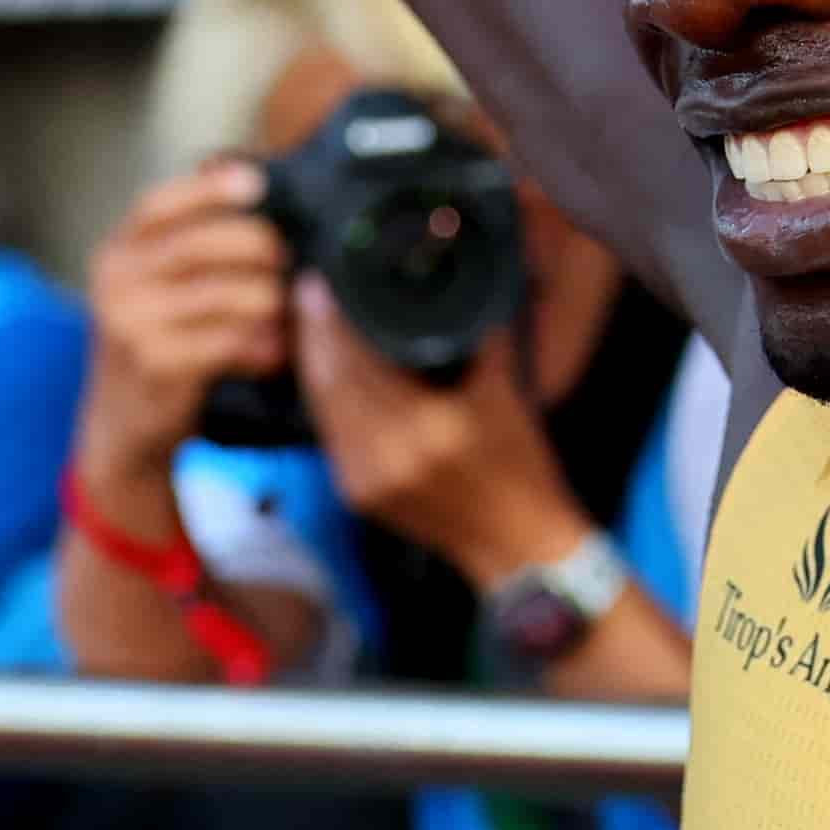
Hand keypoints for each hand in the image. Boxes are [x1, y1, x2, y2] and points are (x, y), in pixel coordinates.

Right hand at [78, 159, 295, 482]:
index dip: (208, 189)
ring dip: (271, 304)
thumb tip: (254, 183)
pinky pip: (230, 340)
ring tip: (286, 317)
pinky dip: (263, 346)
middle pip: (204, 242)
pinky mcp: (155, 363)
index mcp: (117, 251)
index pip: (158, 204)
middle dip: (262, 248)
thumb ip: (192, 242)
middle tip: (290, 263)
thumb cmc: (160, 342)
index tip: (255, 180)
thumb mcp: (158, 286)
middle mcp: (115, 280)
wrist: (124, 424)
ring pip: (228, 293)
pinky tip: (273, 355)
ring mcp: (130, 323)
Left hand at [295, 282, 585, 587]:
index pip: (361, 362)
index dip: (334, 323)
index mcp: (429, 428)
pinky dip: (325, 399)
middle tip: (307, 295)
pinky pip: (329, 433)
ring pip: (321, 408)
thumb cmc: (521, 466)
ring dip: (312, 364)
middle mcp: (388, 455)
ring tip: (311, 325)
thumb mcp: (506, 393)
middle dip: (314, 335)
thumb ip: (479, 337)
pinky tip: (325, 372)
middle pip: (330, 382)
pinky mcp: (356, 494)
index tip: (322, 286)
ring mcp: (365, 480)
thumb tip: (459, 290)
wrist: (517, 543)